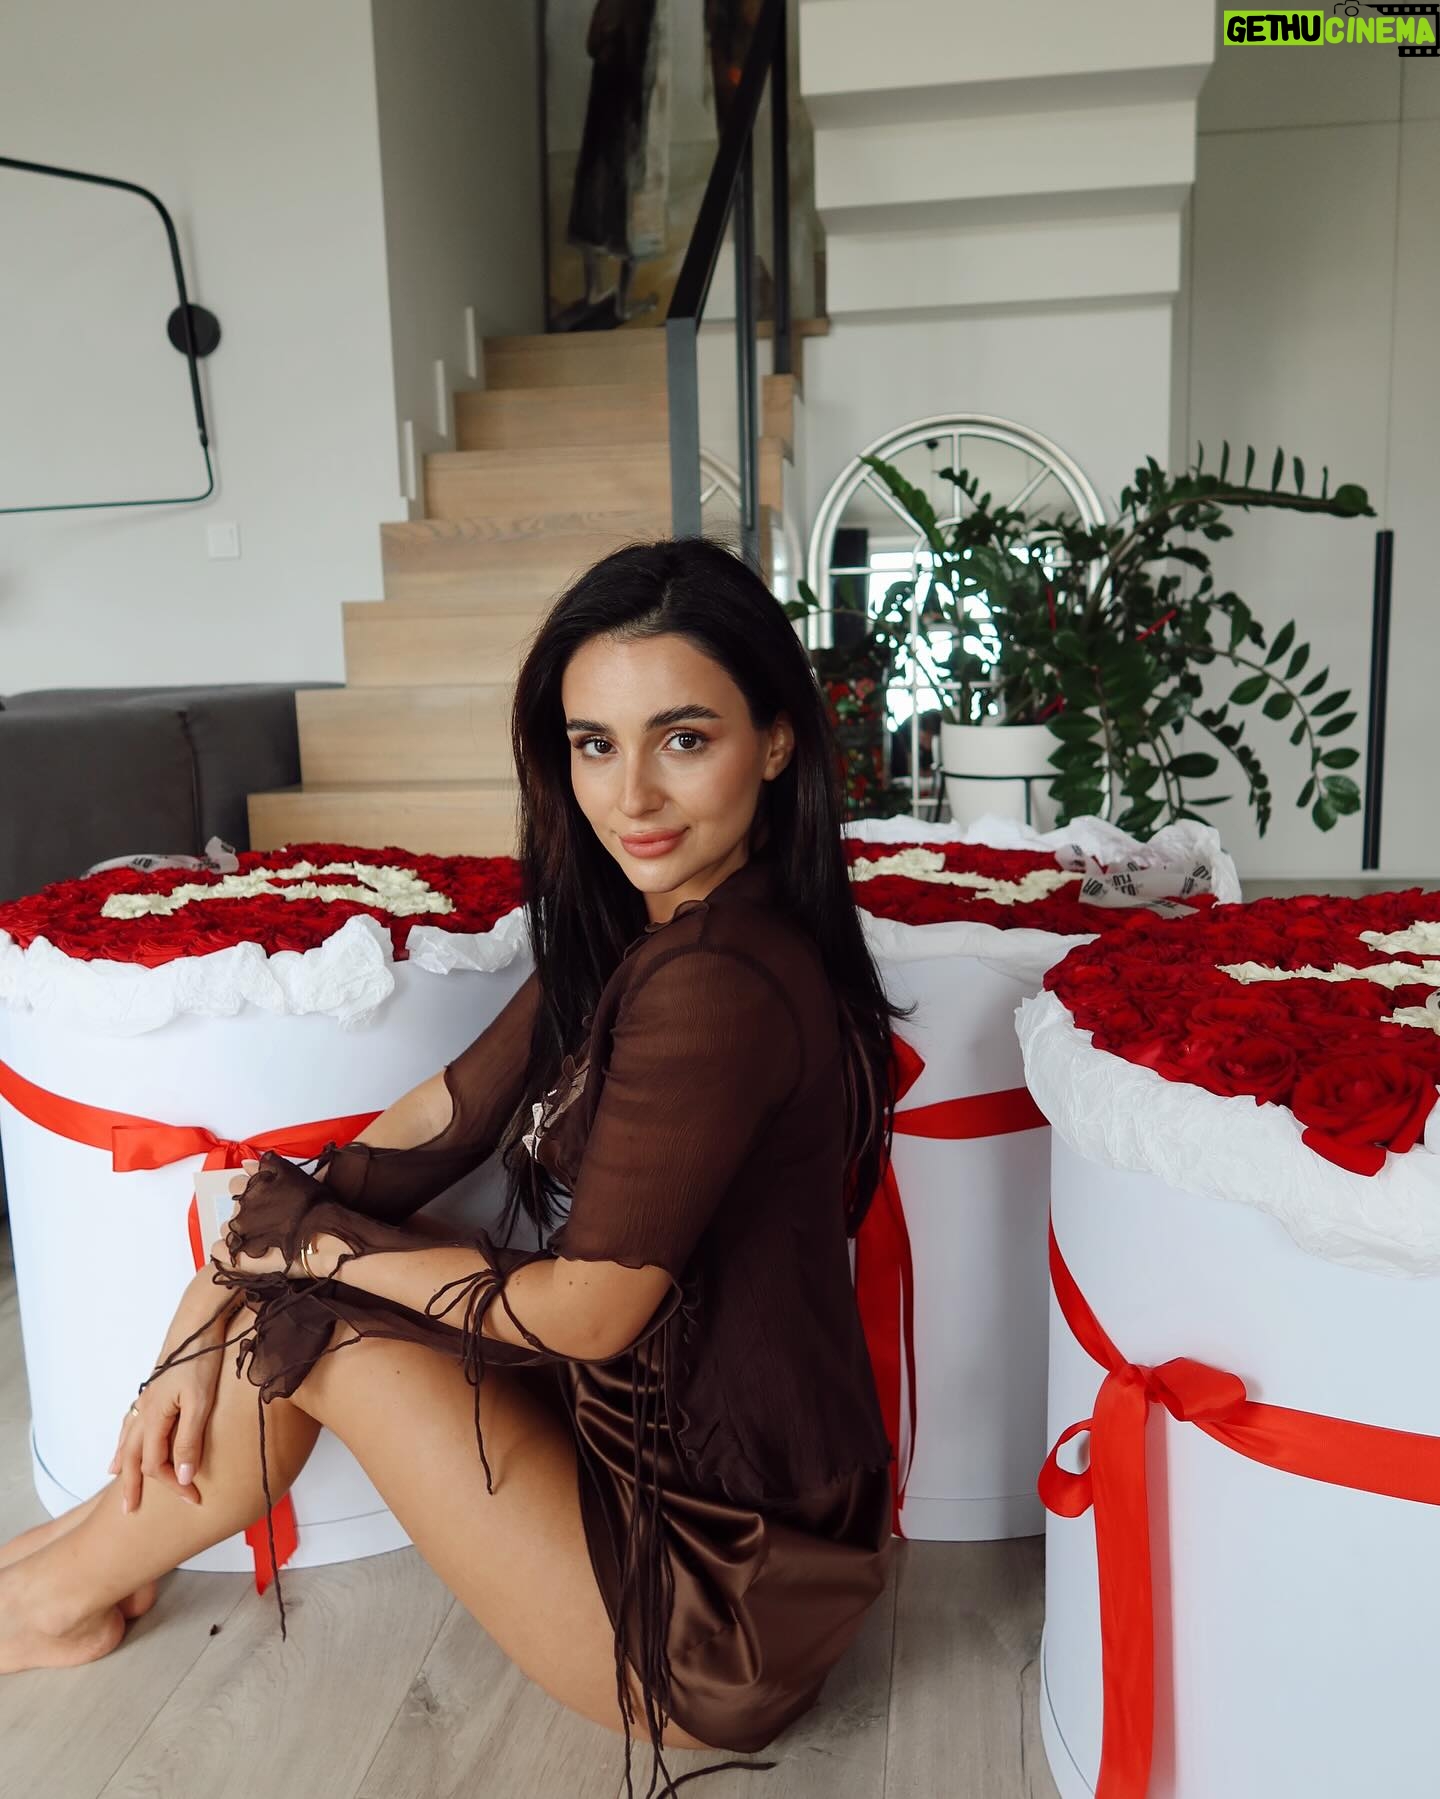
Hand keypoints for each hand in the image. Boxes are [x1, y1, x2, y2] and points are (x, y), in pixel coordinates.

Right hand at [109, 1267, 237, 1513]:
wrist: (199, 1320)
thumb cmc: (202, 1358)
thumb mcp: (200, 1403)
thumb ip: (190, 1442)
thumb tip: (184, 1478)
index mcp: (155, 1417)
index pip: (156, 1464)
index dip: (174, 1486)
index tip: (194, 1499)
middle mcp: (145, 1410)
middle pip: (133, 1456)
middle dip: (133, 1485)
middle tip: (128, 1511)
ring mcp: (147, 1397)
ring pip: (128, 1437)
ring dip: (124, 1461)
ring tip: (115, 1478)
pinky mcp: (155, 1387)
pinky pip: (132, 1419)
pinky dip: (126, 1435)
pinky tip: (127, 1437)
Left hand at [207, 1161, 337, 1280]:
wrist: (323, 1235)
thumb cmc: (313, 1203)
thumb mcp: (294, 1175)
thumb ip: (269, 1165)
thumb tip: (247, 1163)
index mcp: (253, 1189)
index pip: (236, 1183)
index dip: (249, 1188)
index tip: (262, 1194)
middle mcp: (243, 1208)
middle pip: (234, 1206)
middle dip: (248, 1209)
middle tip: (269, 1215)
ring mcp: (242, 1230)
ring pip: (229, 1227)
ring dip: (241, 1229)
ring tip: (263, 1233)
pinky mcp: (242, 1251)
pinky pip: (222, 1248)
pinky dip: (232, 1248)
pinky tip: (250, 1248)